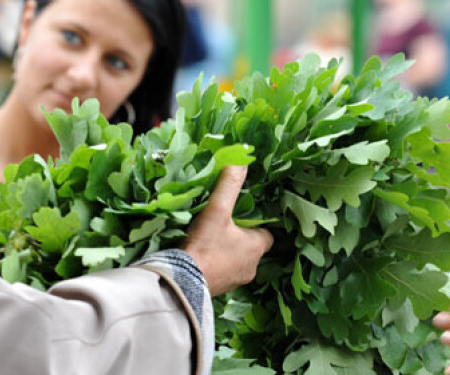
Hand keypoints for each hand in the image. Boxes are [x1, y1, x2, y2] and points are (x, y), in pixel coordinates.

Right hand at [183, 166, 273, 295]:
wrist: (182, 283)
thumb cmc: (205, 246)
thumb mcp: (217, 210)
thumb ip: (229, 185)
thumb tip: (240, 158)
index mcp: (256, 247)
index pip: (267, 235)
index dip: (257, 224)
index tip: (243, 217)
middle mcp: (251, 267)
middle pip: (251, 248)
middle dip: (240, 239)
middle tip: (223, 226)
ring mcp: (235, 281)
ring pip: (237, 262)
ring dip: (227, 253)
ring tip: (210, 240)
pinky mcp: (219, 290)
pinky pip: (223, 274)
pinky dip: (215, 266)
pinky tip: (201, 257)